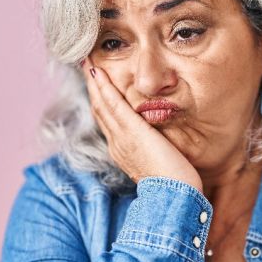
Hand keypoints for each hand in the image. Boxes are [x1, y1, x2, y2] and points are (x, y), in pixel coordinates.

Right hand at [82, 58, 202, 191]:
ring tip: (88, 63)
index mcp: (123, 152)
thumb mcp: (161, 165)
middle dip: (93, 88)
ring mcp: (122, 138)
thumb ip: (156, 152)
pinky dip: (104, 88)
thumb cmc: (174, 186)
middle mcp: (117, 144)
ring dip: (94, 83)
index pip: (108, 121)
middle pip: (100, 110)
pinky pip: (113, 106)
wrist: (174, 198)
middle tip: (87, 66)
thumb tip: (160, 144)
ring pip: (102, 105)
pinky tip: (99, 73)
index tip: (98, 85)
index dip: (101, 101)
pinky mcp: (132, 133)